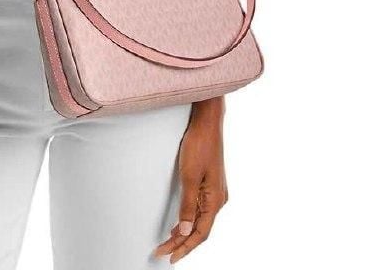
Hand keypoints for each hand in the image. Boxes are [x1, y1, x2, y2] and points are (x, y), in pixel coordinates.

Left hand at [153, 100, 227, 263]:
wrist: (207, 124)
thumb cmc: (199, 146)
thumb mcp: (189, 176)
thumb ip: (187, 205)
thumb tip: (184, 231)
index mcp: (215, 201)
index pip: (199, 234)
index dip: (184, 248)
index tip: (169, 257)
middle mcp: (218, 200)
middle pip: (199, 230)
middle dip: (181, 244)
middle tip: (163, 253)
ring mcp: (215, 193)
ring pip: (199, 221)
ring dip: (184, 233)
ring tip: (168, 244)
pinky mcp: (210, 185)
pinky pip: (199, 210)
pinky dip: (188, 220)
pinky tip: (178, 225)